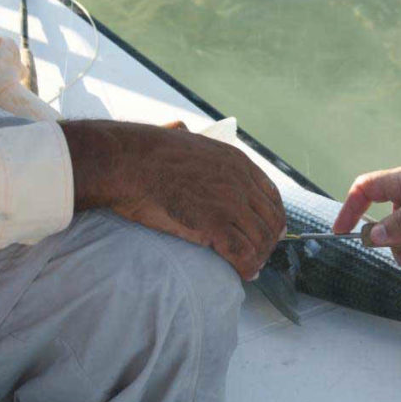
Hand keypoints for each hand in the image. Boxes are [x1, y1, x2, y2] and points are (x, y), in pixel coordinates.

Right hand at [61, 120, 285, 279]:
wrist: (128, 161)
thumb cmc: (143, 153)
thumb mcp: (180, 135)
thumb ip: (191, 137)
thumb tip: (179, 127)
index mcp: (236, 161)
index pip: (271, 196)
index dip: (272, 220)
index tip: (267, 233)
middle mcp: (240, 181)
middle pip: (271, 221)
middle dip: (267, 243)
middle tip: (257, 258)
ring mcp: (230, 202)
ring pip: (260, 240)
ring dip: (257, 258)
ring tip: (249, 269)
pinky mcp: (215, 223)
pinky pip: (242, 253)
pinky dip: (246, 267)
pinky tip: (242, 273)